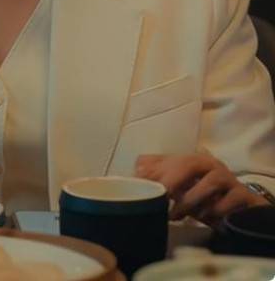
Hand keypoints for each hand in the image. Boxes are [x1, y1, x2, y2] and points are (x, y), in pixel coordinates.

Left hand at [136, 153, 265, 225]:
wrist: (238, 214)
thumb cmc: (202, 200)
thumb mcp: (178, 190)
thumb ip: (159, 180)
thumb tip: (134, 175)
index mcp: (193, 161)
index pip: (170, 158)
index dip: (154, 170)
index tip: (141, 185)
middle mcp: (211, 165)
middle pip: (190, 163)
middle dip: (171, 180)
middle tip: (159, 198)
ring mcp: (229, 178)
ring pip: (210, 182)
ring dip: (190, 201)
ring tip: (176, 216)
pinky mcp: (243, 195)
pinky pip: (228, 200)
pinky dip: (215, 210)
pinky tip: (205, 217)